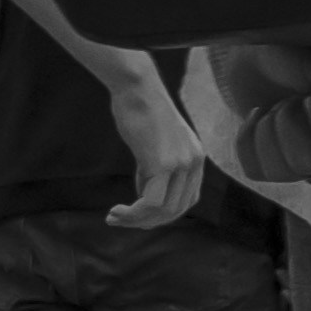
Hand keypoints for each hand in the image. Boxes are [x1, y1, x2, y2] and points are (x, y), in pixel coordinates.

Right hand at [99, 66, 212, 226]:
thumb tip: (144, 193)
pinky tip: (117, 211)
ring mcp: (181, 164)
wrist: (137, 89)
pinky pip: (151, 202)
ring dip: (137, 220)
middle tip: (120, 220)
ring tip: (114, 218)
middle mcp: (194, 163)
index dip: (162, 214)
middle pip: (177, 209)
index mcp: (196, 159)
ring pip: (164, 210)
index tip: (137, 215)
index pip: (187, 200)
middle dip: (147, 222)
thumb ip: (155, 167)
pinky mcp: (163, 164)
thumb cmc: (140, 112)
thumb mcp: (154, 144)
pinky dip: (134, 213)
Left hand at [206, 40, 310, 187]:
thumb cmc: (302, 50)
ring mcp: (308, 157)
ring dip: (267, 132)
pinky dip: (247, 140)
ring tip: (274, 106)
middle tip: (293, 98)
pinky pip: (257, 172)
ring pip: (283, 172)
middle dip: (290, 124)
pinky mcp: (274, 162)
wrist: (260, 47)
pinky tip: (258, 116)